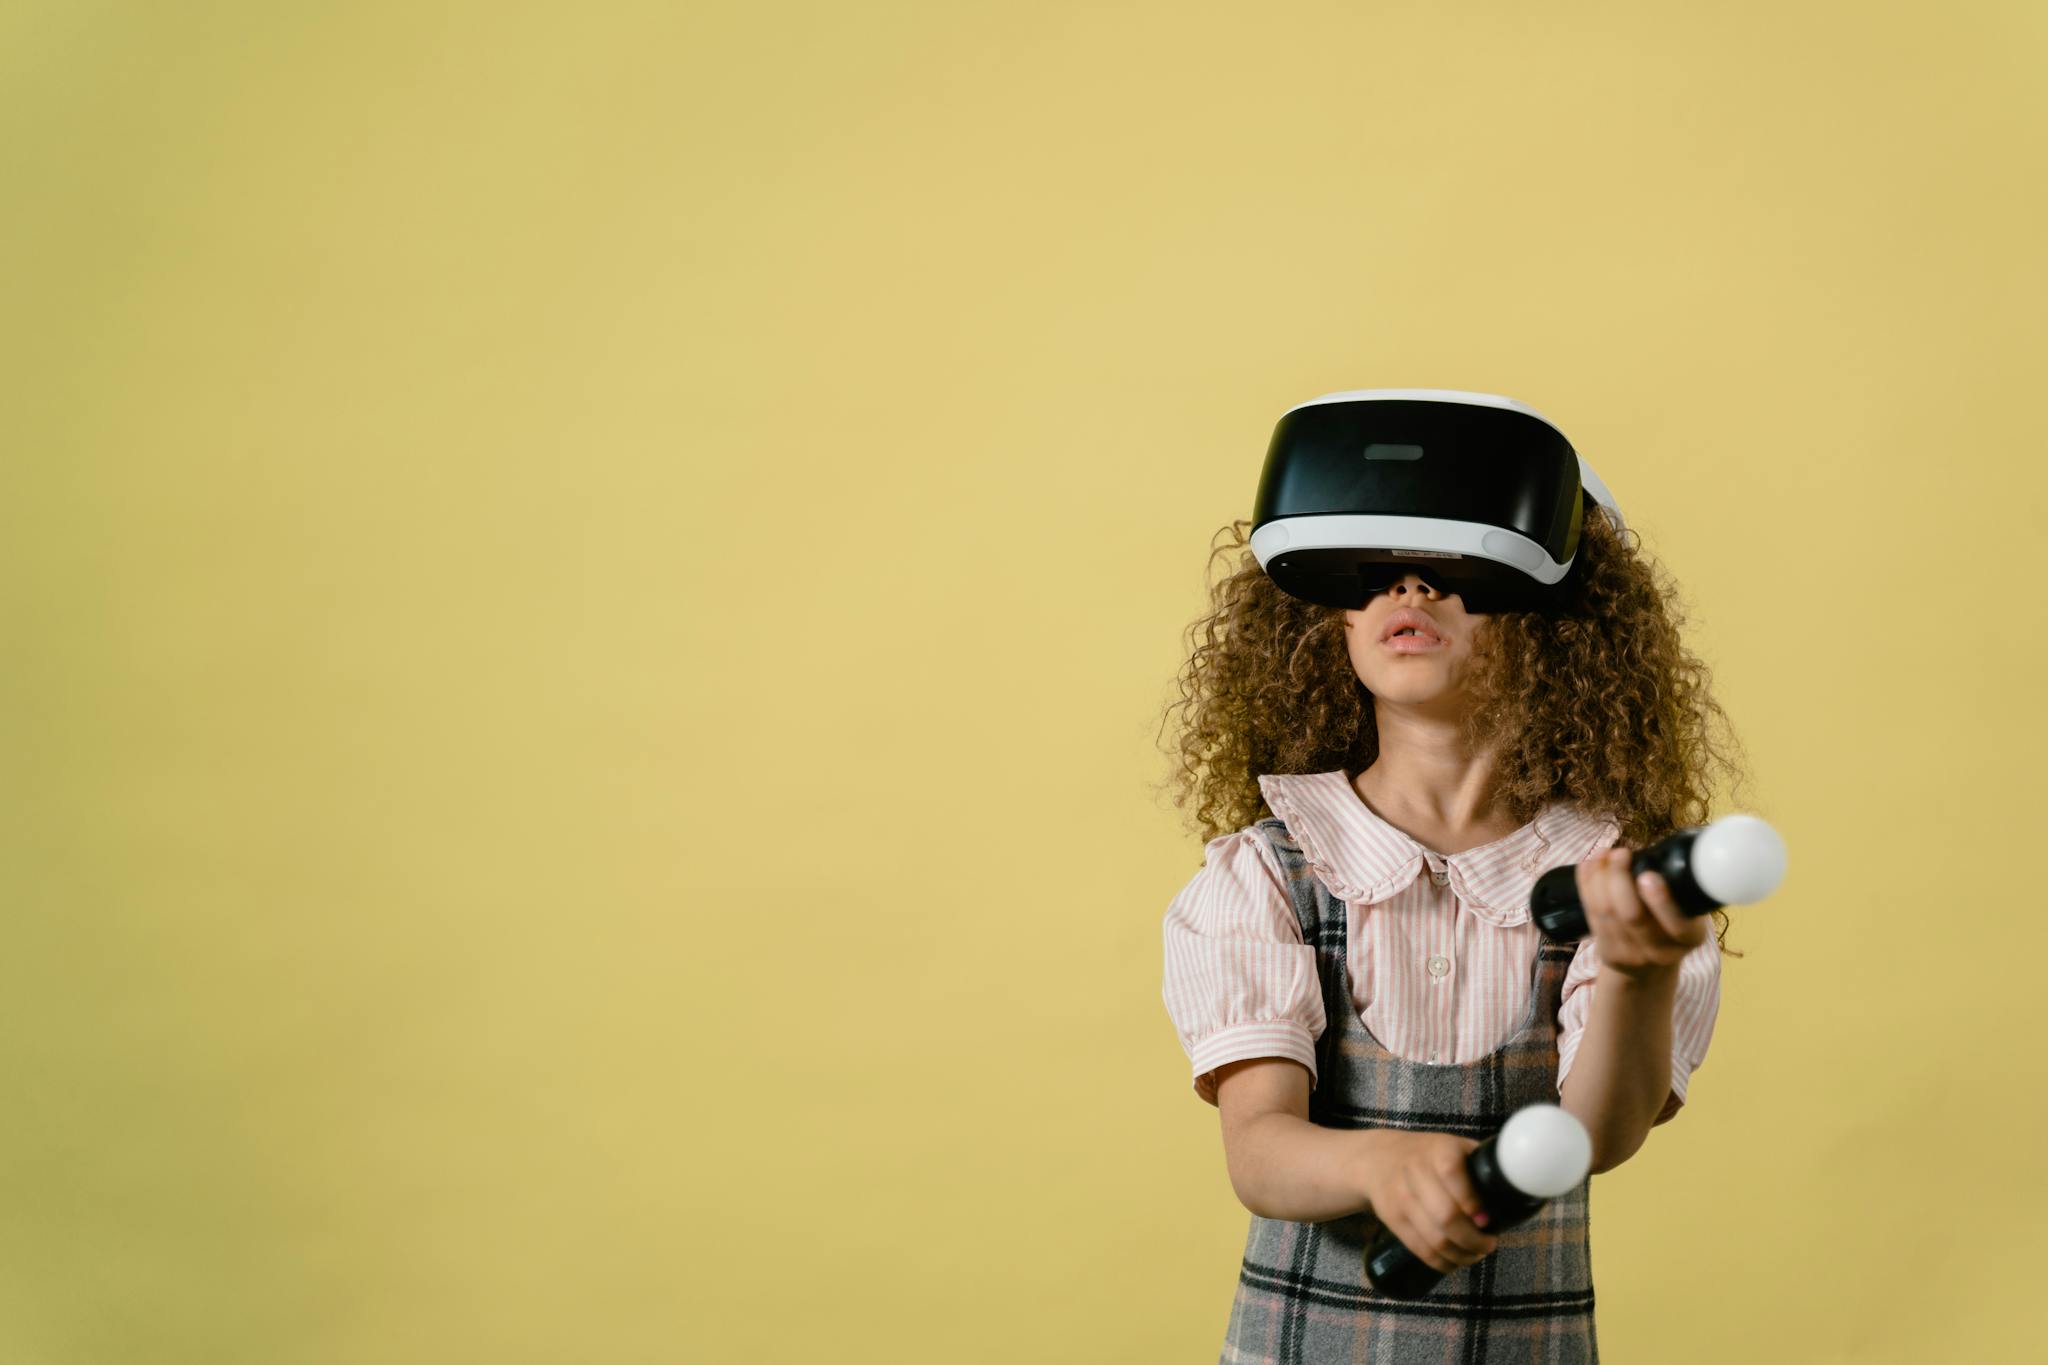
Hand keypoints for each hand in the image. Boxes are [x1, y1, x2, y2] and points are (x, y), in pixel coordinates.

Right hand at [1353, 1129, 1498, 1273]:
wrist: (1378, 1159)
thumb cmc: (1429, 1155)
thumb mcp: (1453, 1146)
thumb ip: (1480, 1164)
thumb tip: (1516, 1192)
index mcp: (1438, 1151)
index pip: (1453, 1175)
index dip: (1473, 1202)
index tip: (1488, 1220)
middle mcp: (1416, 1172)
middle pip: (1446, 1216)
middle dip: (1474, 1239)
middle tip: (1489, 1244)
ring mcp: (1401, 1198)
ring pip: (1435, 1239)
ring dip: (1461, 1255)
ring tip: (1475, 1254)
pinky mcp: (1392, 1219)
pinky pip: (1420, 1249)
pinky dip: (1442, 1263)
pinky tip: (1455, 1262)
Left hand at [1574, 846, 1708, 979]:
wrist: (1651, 968)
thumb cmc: (1671, 927)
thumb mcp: (1688, 913)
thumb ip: (1679, 890)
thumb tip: (1653, 852)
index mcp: (1690, 937)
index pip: (1677, 923)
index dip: (1661, 900)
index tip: (1647, 875)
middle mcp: (1662, 952)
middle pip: (1632, 915)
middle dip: (1620, 879)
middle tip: (1621, 853)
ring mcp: (1632, 956)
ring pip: (1607, 912)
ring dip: (1600, 877)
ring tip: (1603, 853)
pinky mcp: (1608, 954)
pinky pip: (1591, 915)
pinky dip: (1586, 885)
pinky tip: (1588, 865)